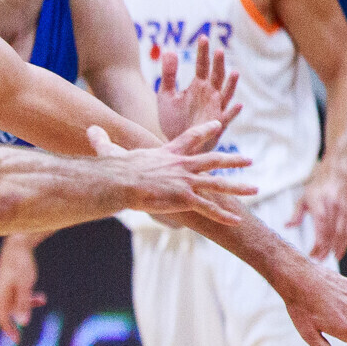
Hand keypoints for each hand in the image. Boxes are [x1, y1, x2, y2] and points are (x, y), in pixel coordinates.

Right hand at [0, 238, 43, 334]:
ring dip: (28, 304)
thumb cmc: (21, 261)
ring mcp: (7, 284)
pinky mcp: (14, 278)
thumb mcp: (25, 283)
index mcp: (1, 292)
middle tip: (25, 331)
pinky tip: (40, 295)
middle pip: (7, 310)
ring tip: (42, 300)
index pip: (1, 316)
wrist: (19, 240)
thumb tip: (23, 321)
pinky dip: (29, 296)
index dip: (9, 329)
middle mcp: (2, 289)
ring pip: (15, 301)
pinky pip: (20, 293)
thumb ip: (24, 302)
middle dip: (17, 319)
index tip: (17, 340)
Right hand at [93, 120, 255, 224]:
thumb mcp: (110, 150)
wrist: (121, 181)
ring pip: (218, 184)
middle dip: (232, 160)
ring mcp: (186, 182)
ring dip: (238, 186)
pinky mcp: (185, 198)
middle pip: (214, 160)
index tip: (218, 126)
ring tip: (255, 189)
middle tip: (248, 160)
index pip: (192, 138)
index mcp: (169, 153)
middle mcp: (182, 165)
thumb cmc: (115, 168)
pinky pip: (208, 208)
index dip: (206, 130)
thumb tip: (91, 129)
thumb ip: (103, 140)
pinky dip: (223, 215)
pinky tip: (237, 220)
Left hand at [156, 38, 238, 142]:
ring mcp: (215, 109)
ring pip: (225, 94)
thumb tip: (169, 51)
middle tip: (219, 50)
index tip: (203, 37)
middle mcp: (210, 95)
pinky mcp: (216, 125)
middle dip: (218, 64)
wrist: (174, 144)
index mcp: (198, 86)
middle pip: (216, 76)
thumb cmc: (172, 120)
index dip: (203, 53)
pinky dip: (232, 112)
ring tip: (234, 72)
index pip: (202, 65)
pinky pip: (226, 118)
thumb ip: (168, 75)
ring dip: (230, 84)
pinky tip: (238, 105)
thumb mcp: (166, 96)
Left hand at [292, 174, 346, 263]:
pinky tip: (339, 253)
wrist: (337, 176)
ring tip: (328, 259)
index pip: (321, 226)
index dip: (318, 242)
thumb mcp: (303, 198)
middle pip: (331, 232)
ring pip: (341, 234)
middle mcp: (333, 208)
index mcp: (320, 204)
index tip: (312, 254)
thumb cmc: (317, 188)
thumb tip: (287, 226)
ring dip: (335, 248)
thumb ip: (296, 214)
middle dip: (325, 248)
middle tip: (317, 260)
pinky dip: (345, 244)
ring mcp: (343, 211)